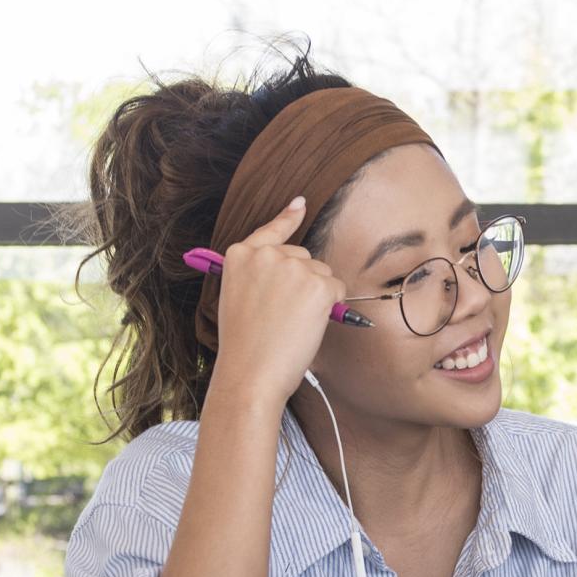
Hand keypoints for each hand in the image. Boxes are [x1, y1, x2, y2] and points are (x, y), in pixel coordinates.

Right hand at [206, 197, 343, 400]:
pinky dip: (331, 308)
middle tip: (283, 316)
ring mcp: (293, 266)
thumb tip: (296, 272)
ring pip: (322, 273)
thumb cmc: (245, 345)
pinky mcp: (318, 284)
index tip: (300, 203)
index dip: (288, 218)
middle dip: (303, 282)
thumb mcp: (239, 298)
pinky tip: (307, 324)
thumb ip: (259, 277)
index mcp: (240, 255)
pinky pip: (337, 289)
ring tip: (290, 323)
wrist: (250, 373)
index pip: (271, 230)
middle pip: (304, 257)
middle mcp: (266, 254)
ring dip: (317, 296)